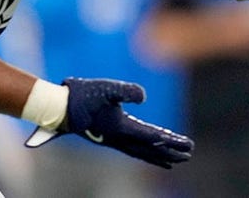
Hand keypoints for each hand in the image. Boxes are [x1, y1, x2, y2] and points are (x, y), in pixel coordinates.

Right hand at [25, 78, 193, 167]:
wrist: (60, 107)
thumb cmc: (83, 95)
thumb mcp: (107, 88)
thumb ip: (126, 91)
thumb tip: (143, 97)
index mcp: (121, 128)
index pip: (152, 137)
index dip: (171, 141)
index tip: (187, 144)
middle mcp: (119, 138)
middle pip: (150, 149)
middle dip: (170, 152)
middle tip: (189, 155)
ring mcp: (114, 140)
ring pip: (142, 152)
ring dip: (160, 156)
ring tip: (177, 161)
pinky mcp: (110, 137)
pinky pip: (133, 149)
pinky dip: (146, 153)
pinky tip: (152, 154)